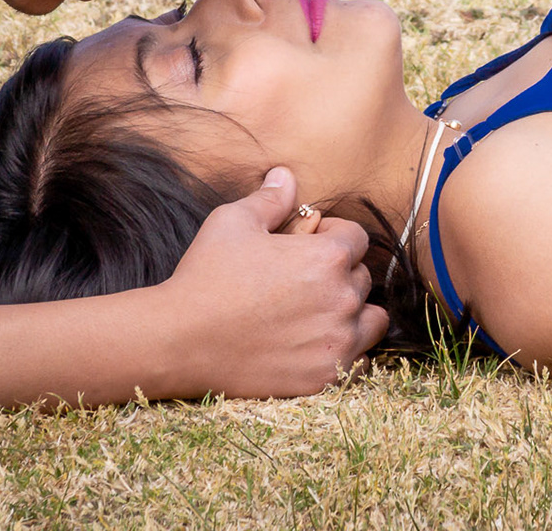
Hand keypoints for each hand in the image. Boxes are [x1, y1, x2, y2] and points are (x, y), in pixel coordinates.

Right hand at [153, 167, 388, 398]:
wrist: (180, 340)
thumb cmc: (206, 276)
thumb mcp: (233, 222)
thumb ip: (271, 199)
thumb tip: (286, 174)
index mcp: (327, 257)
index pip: (357, 238)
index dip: (333, 237)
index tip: (306, 246)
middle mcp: (342, 299)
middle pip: (362, 278)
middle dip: (339, 275)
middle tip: (302, 281)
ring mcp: (337, 342)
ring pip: (371, 320)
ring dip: (353, 313)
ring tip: (318, 313)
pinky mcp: (325, 377)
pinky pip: (360, 361)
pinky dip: (347, 352)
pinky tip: (317, 345)